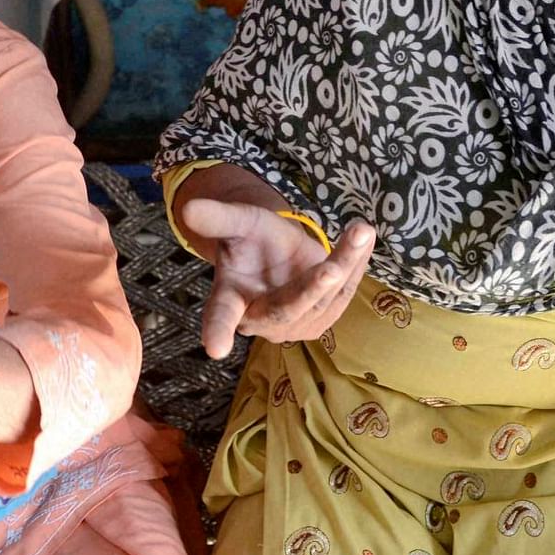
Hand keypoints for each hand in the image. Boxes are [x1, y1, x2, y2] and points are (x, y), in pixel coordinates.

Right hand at [177, 200, 376, 358]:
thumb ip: (217, 219)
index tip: (214, 347)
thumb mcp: (236, 224)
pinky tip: (365, 237)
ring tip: (361, 232)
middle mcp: (263, 320)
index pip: (221, 315)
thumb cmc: (251, 241)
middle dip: (310, 290)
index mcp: (231, 300)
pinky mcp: (325, 316)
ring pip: (325, 297)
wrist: (276, 254)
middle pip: (287, 308)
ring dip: (346, 264)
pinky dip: (358, 262)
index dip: (217, 330)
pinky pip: (345, 290)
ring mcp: (297, 323)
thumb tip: (188, 207)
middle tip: (331, 269)